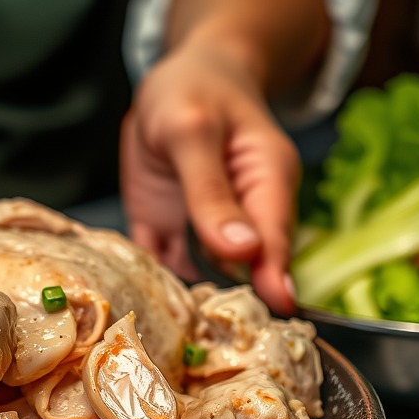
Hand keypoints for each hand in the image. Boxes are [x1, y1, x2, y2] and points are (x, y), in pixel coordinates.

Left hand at [121, 41, 299, 314]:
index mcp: (266, 183)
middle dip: (229, 305)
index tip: (273, 314)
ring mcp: (204, 227)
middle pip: (243, 271)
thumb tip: (242, 250)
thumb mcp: (192, 132)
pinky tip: (145, 306)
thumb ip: (211, 191)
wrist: (176, 79)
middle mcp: (241, 214)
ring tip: (172, 333)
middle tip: (209, 340)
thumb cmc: (194, 90)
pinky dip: (156, 287)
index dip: (273, 279)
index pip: (274, 241)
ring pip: (203, 278)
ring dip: (189, 304)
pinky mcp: (170, 232)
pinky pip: (164, 268)